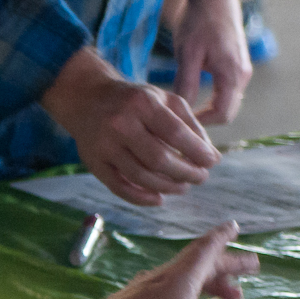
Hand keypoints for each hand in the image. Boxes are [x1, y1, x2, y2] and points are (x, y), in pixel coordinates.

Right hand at [42, 47, 218, 206]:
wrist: (87, 99)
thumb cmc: (133, 101)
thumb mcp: (163, 99)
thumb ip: (188, 123)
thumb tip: (209, 155)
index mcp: (142, 103)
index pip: (175, 133)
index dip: (197, 151)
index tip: (212, 162)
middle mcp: (120, 124)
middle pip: (158, 159)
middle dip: (185, 173)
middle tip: (201, 178)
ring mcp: (105, 146)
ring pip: (140, 176)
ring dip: (167, 187)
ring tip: (183, 187)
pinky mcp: (94, 164)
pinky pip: (119, 187)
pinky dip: (141, 198)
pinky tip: (159, 199)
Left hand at [67, 221, 259, 298]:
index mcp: (178, 282)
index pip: (206, 250)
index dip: (223, 237)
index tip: (235, 226)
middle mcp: (162, 280)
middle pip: (200, 265)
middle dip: (227, 265)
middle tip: (252, 267)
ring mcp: (145, 292)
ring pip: (184, 280)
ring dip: (210, 283)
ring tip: (233, 296)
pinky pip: (169, 292)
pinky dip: (189, 296)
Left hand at [173, 0, 252, 124]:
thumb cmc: (199, 22)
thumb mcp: (188, 54)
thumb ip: (187, 84)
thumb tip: (182, 112)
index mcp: (233, 75)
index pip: (223, 114)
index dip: (201, 124)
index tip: (179, 125)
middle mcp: (242, 75)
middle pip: (227, 112)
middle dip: (205, 120)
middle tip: (178, 122)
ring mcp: (241, 70)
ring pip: (226, 102)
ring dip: (207, 110)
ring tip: (182, 112)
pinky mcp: (236, 65)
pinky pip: (226, 91)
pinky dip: (211, 99)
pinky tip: (191, 98)